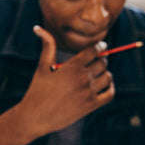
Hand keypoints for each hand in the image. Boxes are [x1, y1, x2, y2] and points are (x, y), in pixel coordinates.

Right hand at [0, 25, 114, 144]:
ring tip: (97, 75)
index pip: (95, 50)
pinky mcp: (90, 106)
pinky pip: (110, 94)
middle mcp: (82, 79)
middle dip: (100, 60)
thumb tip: (38, 28)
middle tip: (94, 63)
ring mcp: (88, 93)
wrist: (35, 117)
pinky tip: (102, 86)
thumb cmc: (37, 91)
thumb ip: (47, 46)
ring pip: (108, 77)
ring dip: (105, 74)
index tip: (98, 47)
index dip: (99, 46)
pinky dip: (109, 88)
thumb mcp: (42, 67)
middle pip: (103, 62)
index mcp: (71, 67)